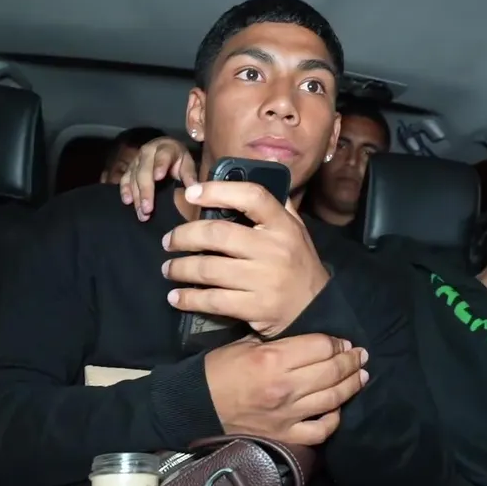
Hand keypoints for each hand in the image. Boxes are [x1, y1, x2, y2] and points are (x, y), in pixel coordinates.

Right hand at [120, 136, 198, 220]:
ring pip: (133, 178)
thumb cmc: (178, 160)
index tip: (158, 177)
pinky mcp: (129, 168)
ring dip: (136, 196)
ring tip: (142, 213)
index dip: (160, 165)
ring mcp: (136, 160)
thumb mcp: (187, 164)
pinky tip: (127, 202)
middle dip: (145, 191)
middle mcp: (148, 152)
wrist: (165, 150)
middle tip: (148, 209)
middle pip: (144, 171)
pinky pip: (124, 179)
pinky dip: (125, 191)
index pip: (162, 156)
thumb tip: (194, 189)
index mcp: (165, 148)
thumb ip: (189, 175)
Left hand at [163, 182, 329, 336]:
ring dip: (180, 268)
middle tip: (169, 241)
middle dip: (184, 236)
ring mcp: (264, 280)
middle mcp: (274, 250)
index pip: (252, 197)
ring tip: (169, 268)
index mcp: (283, 226)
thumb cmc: (298, 265)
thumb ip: (275, 206)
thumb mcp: (296, 231)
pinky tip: (176, 297)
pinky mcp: (255, 307)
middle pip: (218, 234)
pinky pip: (213, 301)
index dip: (218, 190)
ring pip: (209, 269)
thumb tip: (249, 175)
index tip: (191, 193)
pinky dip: (189, 298)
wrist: (317, 310)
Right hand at [205, 334, 368, 445]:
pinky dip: (334, 420)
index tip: (344, 342)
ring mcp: (288, 414)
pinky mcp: (285, 434)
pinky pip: (320, 430)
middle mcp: (285, 387)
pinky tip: (337, 409)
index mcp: (273, 359)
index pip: (321, 347)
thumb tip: (311, 342)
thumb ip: (280, 342)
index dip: (337, 343)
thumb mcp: (246, 343)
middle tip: (361, 356)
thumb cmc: (219, 370)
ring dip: (352, 386)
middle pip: (332, 371)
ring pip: (333, 398)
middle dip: (351, 361)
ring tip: (360, 377)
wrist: (197, 404)